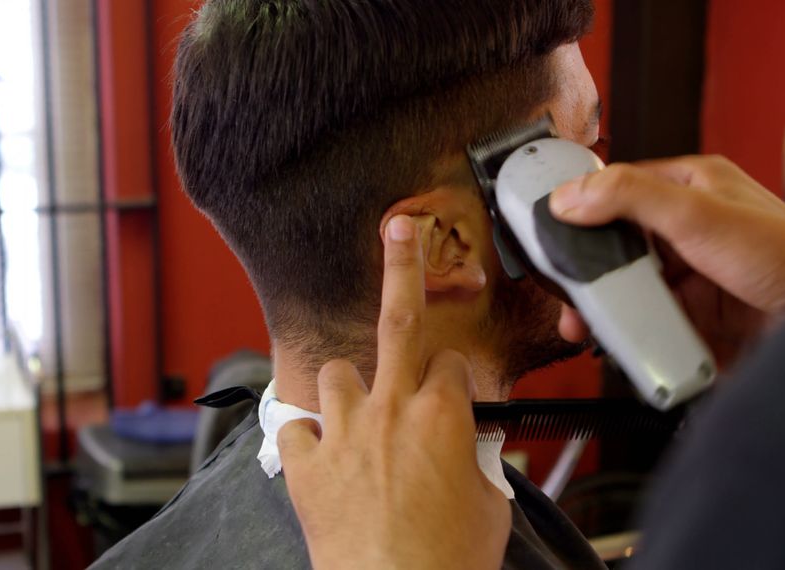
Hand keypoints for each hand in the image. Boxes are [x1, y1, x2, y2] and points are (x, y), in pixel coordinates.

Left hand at [276, 216, 510, 569]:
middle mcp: (390, 411)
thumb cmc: (447, 562)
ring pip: (336, 373)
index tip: (449, 392)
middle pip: (398, 320)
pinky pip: (296, 425)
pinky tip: (319, 451)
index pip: (450, 366)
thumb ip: (478, 464)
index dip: (451, 378)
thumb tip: (475, 454)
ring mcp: (343, 433)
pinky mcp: (305, 464)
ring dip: (348, 388)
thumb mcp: (489, 506)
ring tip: (356, 413)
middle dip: (402, 264)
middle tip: (400, 228)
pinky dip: (307, 434)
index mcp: (443, 416)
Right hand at [550, 155, 784, 367]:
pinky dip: (631, 334)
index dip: (582, 209)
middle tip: (567, 289)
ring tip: (587, 323)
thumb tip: (572, 195)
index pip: (619, 190)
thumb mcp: (700, 214)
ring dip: (606, 308)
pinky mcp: (694, 319)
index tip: (550, 230)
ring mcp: (692, 276)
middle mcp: (690, 230)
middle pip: (617, 246)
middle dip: (588, 271)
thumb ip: (632, 197)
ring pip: (629, 289)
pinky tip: (622, 340)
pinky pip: (647, 324)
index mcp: (693, 187)